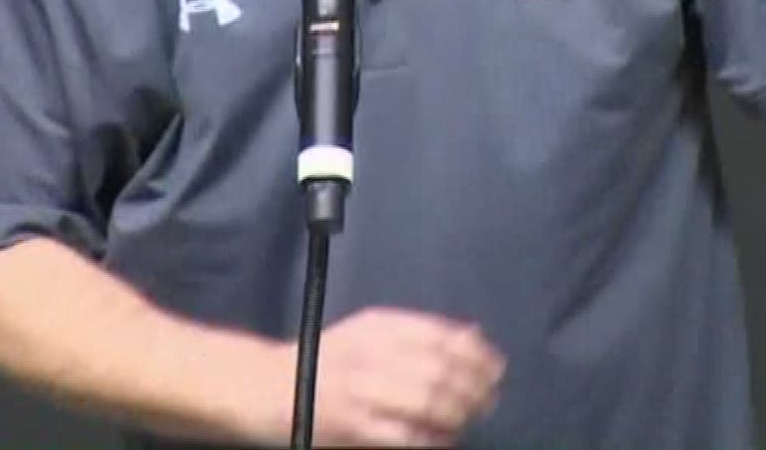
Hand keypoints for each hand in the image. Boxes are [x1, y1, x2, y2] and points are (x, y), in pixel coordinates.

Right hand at [289, 306, 505, 446]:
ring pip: (428, 401)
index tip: (496, 368)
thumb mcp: (369, 332)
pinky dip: (433, 440)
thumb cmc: (327, 360)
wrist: (269, 387)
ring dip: (458, 414)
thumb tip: (473, 336)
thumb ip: (418, 332)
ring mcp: (362, 390)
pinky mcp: (353, 426)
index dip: (477, 354)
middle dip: (474, 389)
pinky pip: (406, 435)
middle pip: (441, 370)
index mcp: (379, 326)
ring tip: (468, 419)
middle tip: (489, 400)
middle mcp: (372, 352)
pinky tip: (443, 440)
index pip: (442, 336)